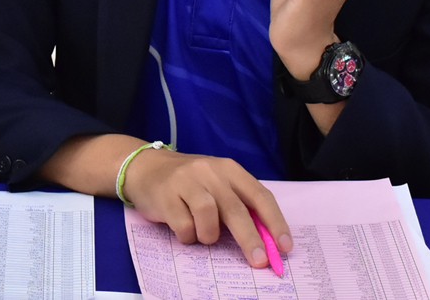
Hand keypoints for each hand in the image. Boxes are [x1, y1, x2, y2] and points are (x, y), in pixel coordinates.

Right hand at [122, 147, 291, 268]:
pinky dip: (188, 236)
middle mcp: (209, 171)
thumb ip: (239, 204)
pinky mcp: (165, 195)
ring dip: (209, 236)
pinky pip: (184, 226)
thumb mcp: (217, 184)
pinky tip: (183, 230)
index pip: (259, 196)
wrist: (145, 167)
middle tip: (259, 262)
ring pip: (209, 218)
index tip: (285, 247)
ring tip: (202, 235)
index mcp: (229, 169)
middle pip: (236, 210)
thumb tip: (265, 240)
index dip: (275, 223)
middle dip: (250, 240)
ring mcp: (186, 181)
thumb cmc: (189, 182)